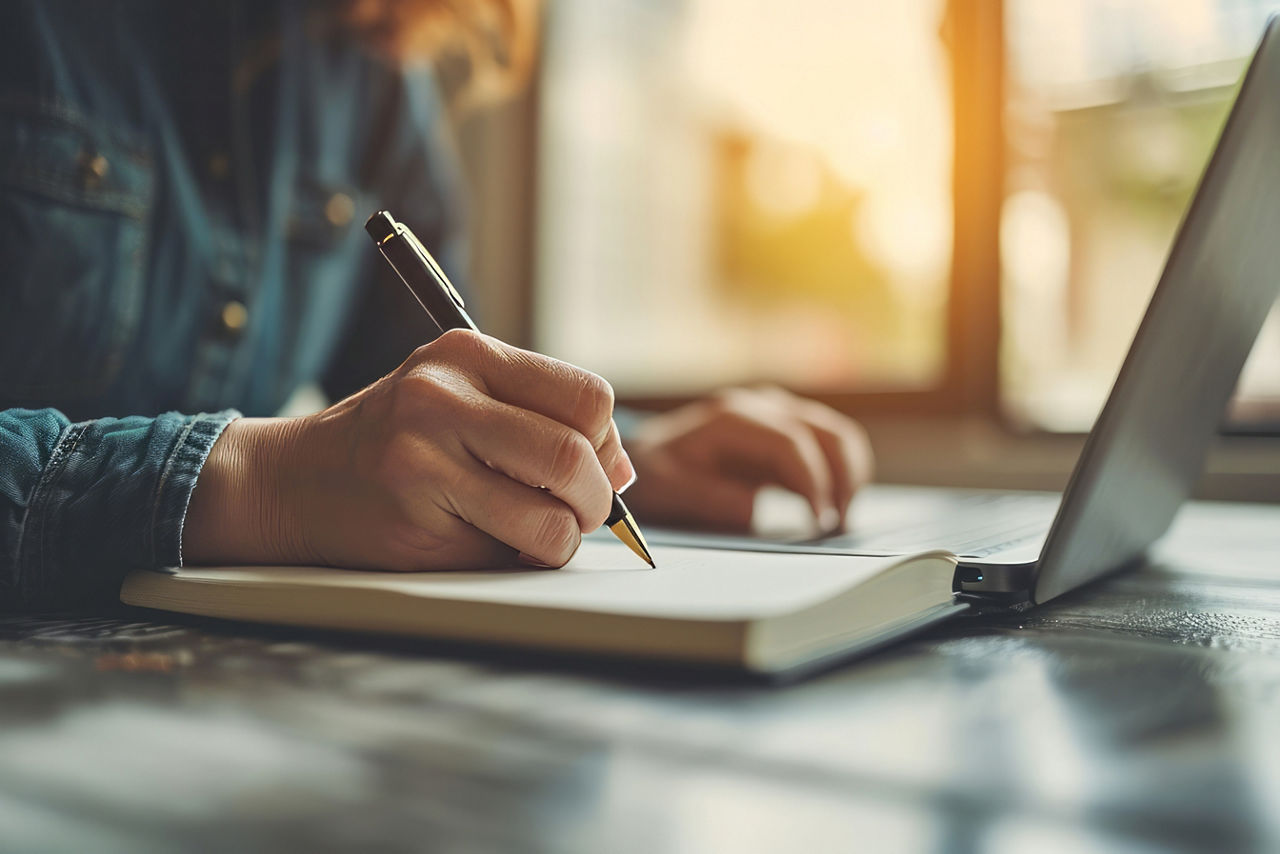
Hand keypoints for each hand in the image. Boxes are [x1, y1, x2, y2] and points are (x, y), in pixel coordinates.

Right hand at [184, 330, 634, 569]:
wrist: (290, 483)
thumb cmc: (391, 443)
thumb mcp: (460, 403)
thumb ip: (537, 420)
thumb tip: (625, 469)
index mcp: (466, 355)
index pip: (587, 396)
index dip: (607, 443)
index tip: (594, 468)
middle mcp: (444, 396)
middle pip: (576, 454)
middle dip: (597, 500)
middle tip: (581, 514)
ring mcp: (424, 456)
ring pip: (553, 513)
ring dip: (563, 538)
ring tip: (535, 533)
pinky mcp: (414, 516)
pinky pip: (511, 551)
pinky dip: (521, 559)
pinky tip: (487, 542)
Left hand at [622, 387, 872, 532]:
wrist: (648, 457)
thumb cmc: (656, 474)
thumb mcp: (668, 489)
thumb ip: (707, 498)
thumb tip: (754, 509)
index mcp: (732, 418)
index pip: (790, 442)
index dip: (811, 480)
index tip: (818, 520)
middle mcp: (761, 408)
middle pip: (824, 431)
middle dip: (842, 477)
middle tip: (840, 524)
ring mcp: (778, 417)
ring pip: (835, 435)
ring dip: (850, 474)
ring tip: (843, 519)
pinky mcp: (787, 435)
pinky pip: (829, 447)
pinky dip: (843, 473)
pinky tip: (838, 507)